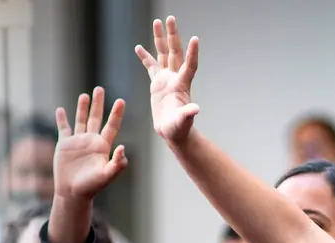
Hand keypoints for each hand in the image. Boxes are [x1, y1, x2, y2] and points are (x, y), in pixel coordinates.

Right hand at [52, 87, 127, 200]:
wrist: (72, 193)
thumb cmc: (91, 187)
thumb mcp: (107, 176)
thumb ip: (117, 163)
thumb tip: (123, 148)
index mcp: (103, 146)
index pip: (112, 126)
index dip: (116, 114)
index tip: (121, 100)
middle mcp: (91, 141)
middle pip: (96, 118)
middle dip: (98, 104)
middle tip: (100, 89)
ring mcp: (77, 142)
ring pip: (80, 120)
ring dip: (82, 108)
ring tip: (84, 95)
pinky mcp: (64, 145)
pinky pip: (63, 129)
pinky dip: (61, 119)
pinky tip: (60, 110)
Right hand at [134, 16, 199, 143]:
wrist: (172, 132)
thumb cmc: (179, 129)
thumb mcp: (182, 122)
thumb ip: (187, 114)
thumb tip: (195, 109)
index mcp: (181, 85)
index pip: (189, 65)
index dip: (192, 53)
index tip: (195, 39)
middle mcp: (175, 78)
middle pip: (175, 52)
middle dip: (172, 35)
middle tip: (170, 18)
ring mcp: (166, 79)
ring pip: (163, 54)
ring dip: (160, 38)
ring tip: (157, 21)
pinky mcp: (157, 83)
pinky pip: (151, 66)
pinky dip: (145, 56)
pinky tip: (139, 47)